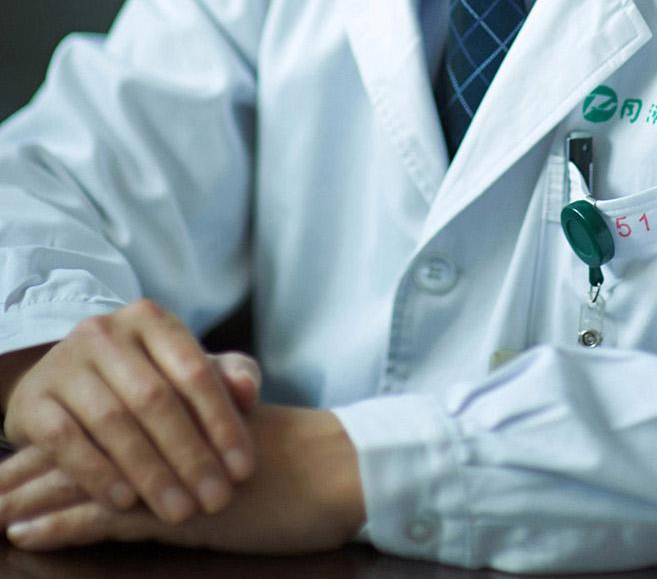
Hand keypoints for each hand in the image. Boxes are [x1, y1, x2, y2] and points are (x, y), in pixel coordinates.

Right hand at [1, 301, 260, 525]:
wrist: (64, 379)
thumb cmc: (141, 375)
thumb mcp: (184, 367)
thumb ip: (226, 375)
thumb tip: (249, 392)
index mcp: (152, 319)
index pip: (194, 371)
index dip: (222, 422)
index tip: (243, 470)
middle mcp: (106, 332)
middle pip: (156, 399)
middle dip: (190, 455)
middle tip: (215, 500)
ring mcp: (66, 363)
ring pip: (114, 421)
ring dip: (150, 472)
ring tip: (179, 510)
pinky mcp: (34, 400)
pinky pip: (66, 440)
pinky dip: (97, 473)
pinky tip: (125, 500)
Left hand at [1, 404, 364, 552]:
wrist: (332, 468)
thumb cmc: (296, 458)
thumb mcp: (240, 439)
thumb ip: (203, 429)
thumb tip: (167, 441)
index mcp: (178, 415)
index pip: (108, 422)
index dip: (63, 441)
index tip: (19, 458)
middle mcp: (165, 434)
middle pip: (85, 447)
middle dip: (32, 470)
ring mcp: (167, 468)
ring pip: (83, 478)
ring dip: (30, 496)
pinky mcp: (173, 508)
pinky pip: (103, 516)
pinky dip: (58, 524)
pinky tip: (23, 533)